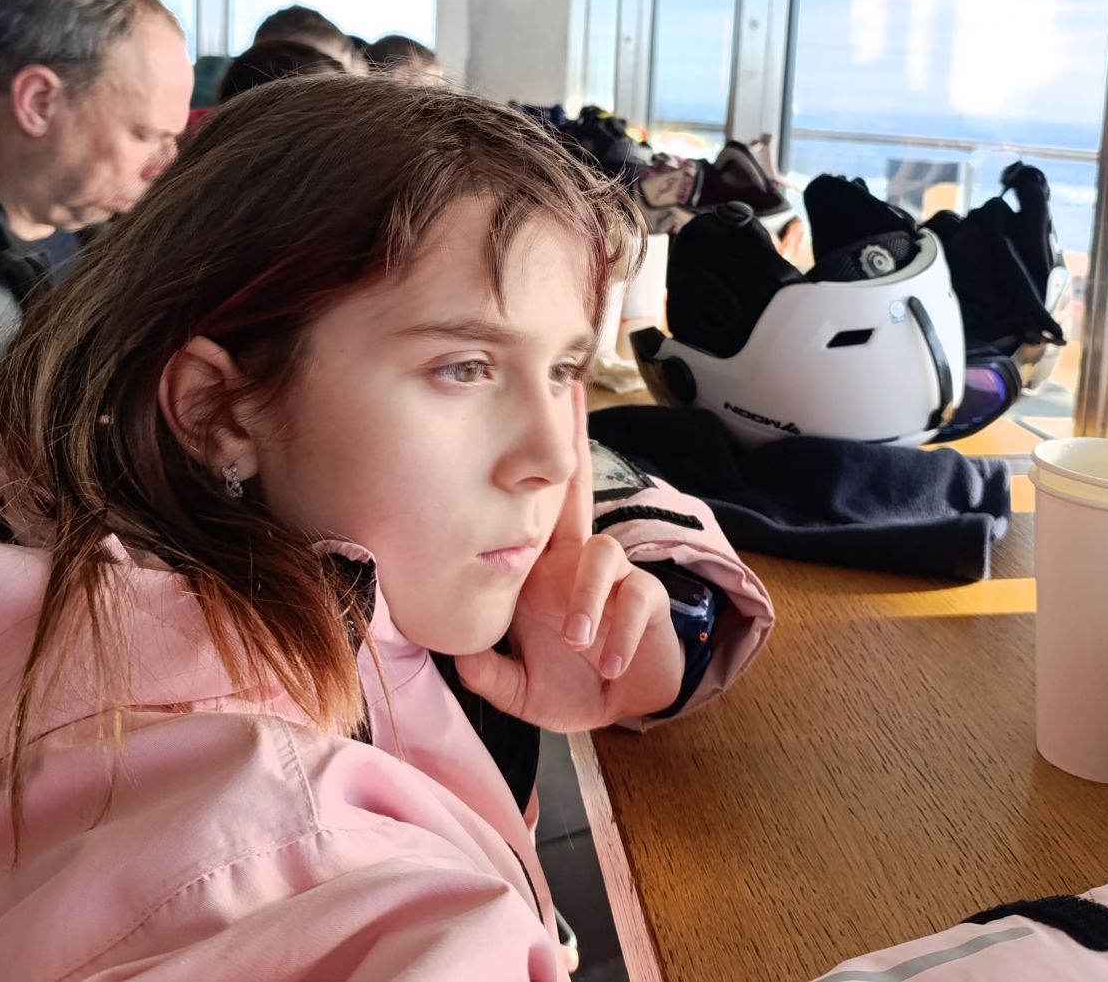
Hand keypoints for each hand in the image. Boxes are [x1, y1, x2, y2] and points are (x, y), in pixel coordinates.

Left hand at [454, 388, 684, 730]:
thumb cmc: (569, 687)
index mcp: (542, 573)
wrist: (620, 710)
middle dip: (576, 441)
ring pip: (602, 554)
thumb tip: (461, 659)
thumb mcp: (520, 688)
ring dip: (587, 597)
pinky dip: (620, 634)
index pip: (529, 514)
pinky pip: (636, 599)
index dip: (523, 473)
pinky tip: (610, 663)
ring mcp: (614, 578)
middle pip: (574, 492)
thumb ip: (490, 674)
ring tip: (577, 639)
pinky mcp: (646, 600)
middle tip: (571, 398)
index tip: (518, 420)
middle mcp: (576, 564)